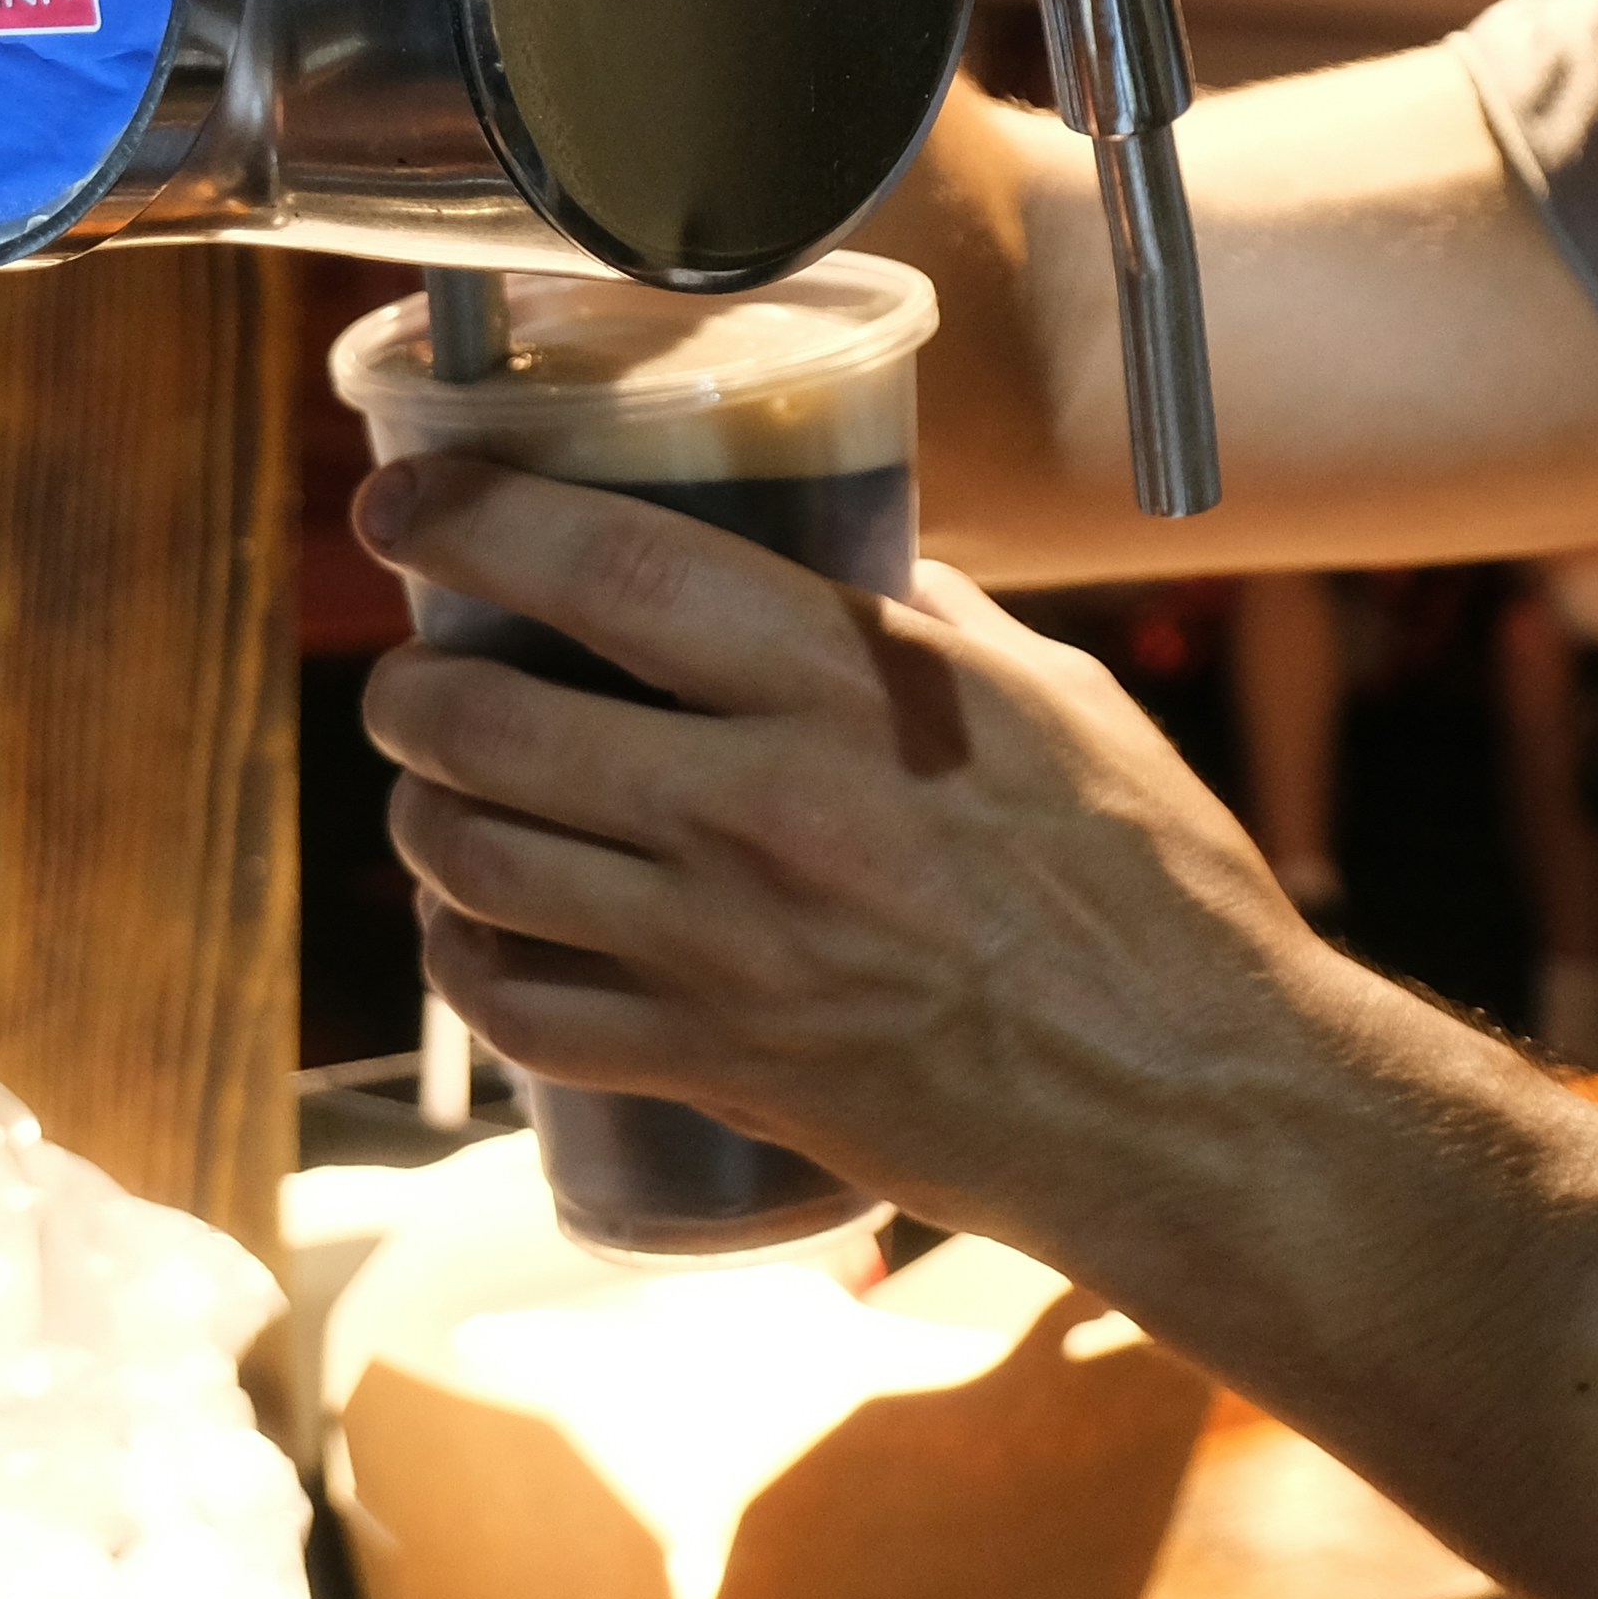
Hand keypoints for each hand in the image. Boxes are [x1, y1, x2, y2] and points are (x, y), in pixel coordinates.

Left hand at [355, 452, 1339, 1262]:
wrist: (1190, 1101)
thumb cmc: (1150, 892)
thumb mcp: (1048, 702)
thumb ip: (920, 625)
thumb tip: (836, 558)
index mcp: (852, 687)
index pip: (603, 565)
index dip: (471, 517)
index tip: (406, 497)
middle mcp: (766, 808)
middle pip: (490, 721)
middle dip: (411, 687)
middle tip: (413, 672)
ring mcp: (728, 950)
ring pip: (475, 864)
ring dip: (421, 815)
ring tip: (434, 791)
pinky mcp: (719, 1065)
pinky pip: (518, 1013)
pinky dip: (464, 959)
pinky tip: (474, 926)